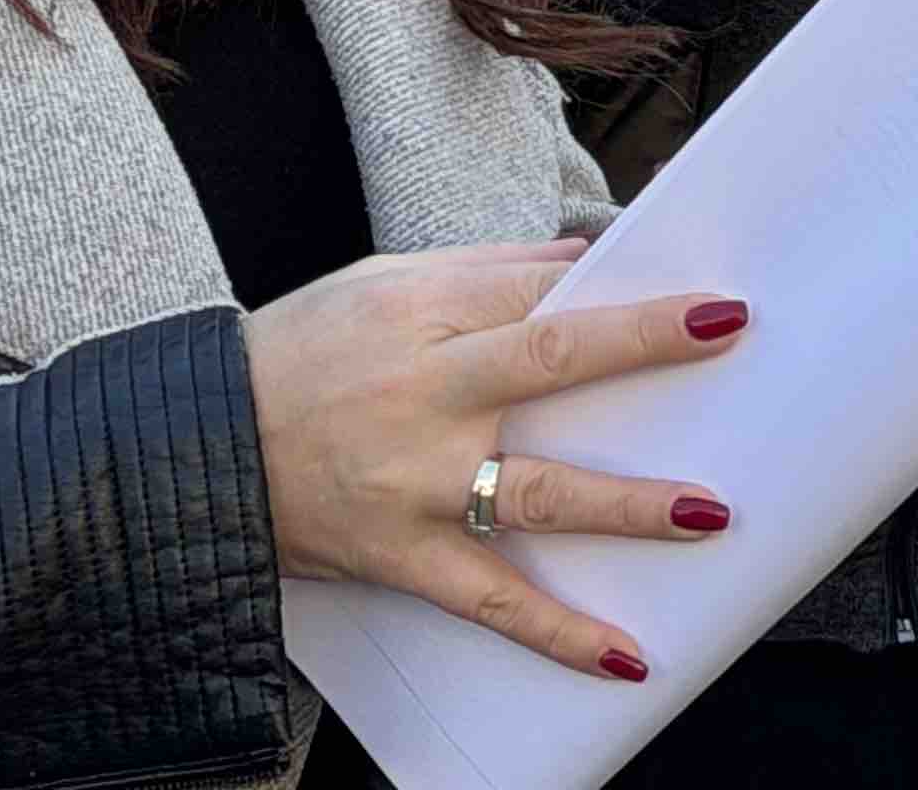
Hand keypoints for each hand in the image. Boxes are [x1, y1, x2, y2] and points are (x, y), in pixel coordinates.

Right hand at [246, 239, 748, 684]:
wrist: (192, 447)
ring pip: (534, 490)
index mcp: (421, 313)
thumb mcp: (381, 283)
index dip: (620, 290)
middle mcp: (424, 394)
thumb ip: (487, 273)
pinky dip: (555, 633)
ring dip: (625, 505)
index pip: (540, 292)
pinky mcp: (402, 556)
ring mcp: (416, 482)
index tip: (704, 293)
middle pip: (548, 360)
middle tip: (725, 333)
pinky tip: (622, 655)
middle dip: (640, 345)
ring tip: (707, 513)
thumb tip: (586, 263)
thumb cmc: (299, 353)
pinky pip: (489, 599)